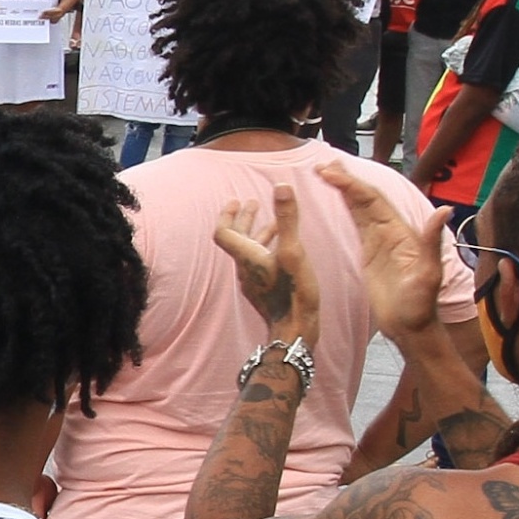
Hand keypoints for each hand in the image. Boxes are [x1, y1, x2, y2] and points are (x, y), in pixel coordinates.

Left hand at [210, 180, 320, 341]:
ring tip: (272, 222)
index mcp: (247, 257)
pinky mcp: (263, 291)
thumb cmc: (293, 293)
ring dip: (257, 233)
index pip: (224, 232)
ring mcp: (253, 282)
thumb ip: (288, 219)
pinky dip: (267, 248)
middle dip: (243, 219)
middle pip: (236, 240)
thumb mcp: (294, 251)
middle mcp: (245, 269)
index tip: (236, 200)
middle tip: (251, 202)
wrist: (294, 332)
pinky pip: (259, 263)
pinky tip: (282, 249)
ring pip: (249, 251)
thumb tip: (281, 186)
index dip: (227, 214)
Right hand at [318, 160, 458, 341]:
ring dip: (344, 189)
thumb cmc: (420, 305)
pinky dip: (345, 207)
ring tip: (324, 172)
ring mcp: (380, 241)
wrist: (412, 327)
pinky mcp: (370, 252)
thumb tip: (445, 209)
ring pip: (359, 207)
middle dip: (345, 180)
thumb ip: (431, 241)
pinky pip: (356, 223)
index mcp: (401, 232)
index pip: (373, 200)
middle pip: (365, 198)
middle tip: (321, 165)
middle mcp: (390, 231)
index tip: (330, 173)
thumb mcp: (428, 274)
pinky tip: (335, 199)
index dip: (352, 185)